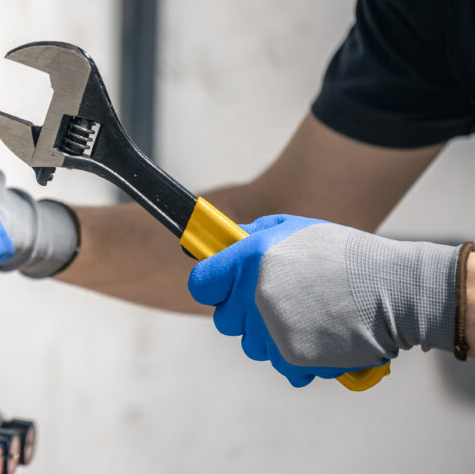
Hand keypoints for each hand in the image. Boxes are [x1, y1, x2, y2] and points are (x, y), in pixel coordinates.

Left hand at [187, 214, 459, 386]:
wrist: (394, 290)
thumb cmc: (344, 256)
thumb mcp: (292, 228)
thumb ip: (250, 236)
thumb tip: (221, 244)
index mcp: (249, 258)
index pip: (201, 283)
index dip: (213, 285)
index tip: (225, 286)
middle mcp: (253, 295)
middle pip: (224, 320)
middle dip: (243, 313)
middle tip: (276, 301)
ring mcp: (271, 329)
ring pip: (252, 345)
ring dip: (271, 336)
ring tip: (306, 317)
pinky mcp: (292, 358)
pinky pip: (279, 366)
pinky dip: (295, 358)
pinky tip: (318, 338)